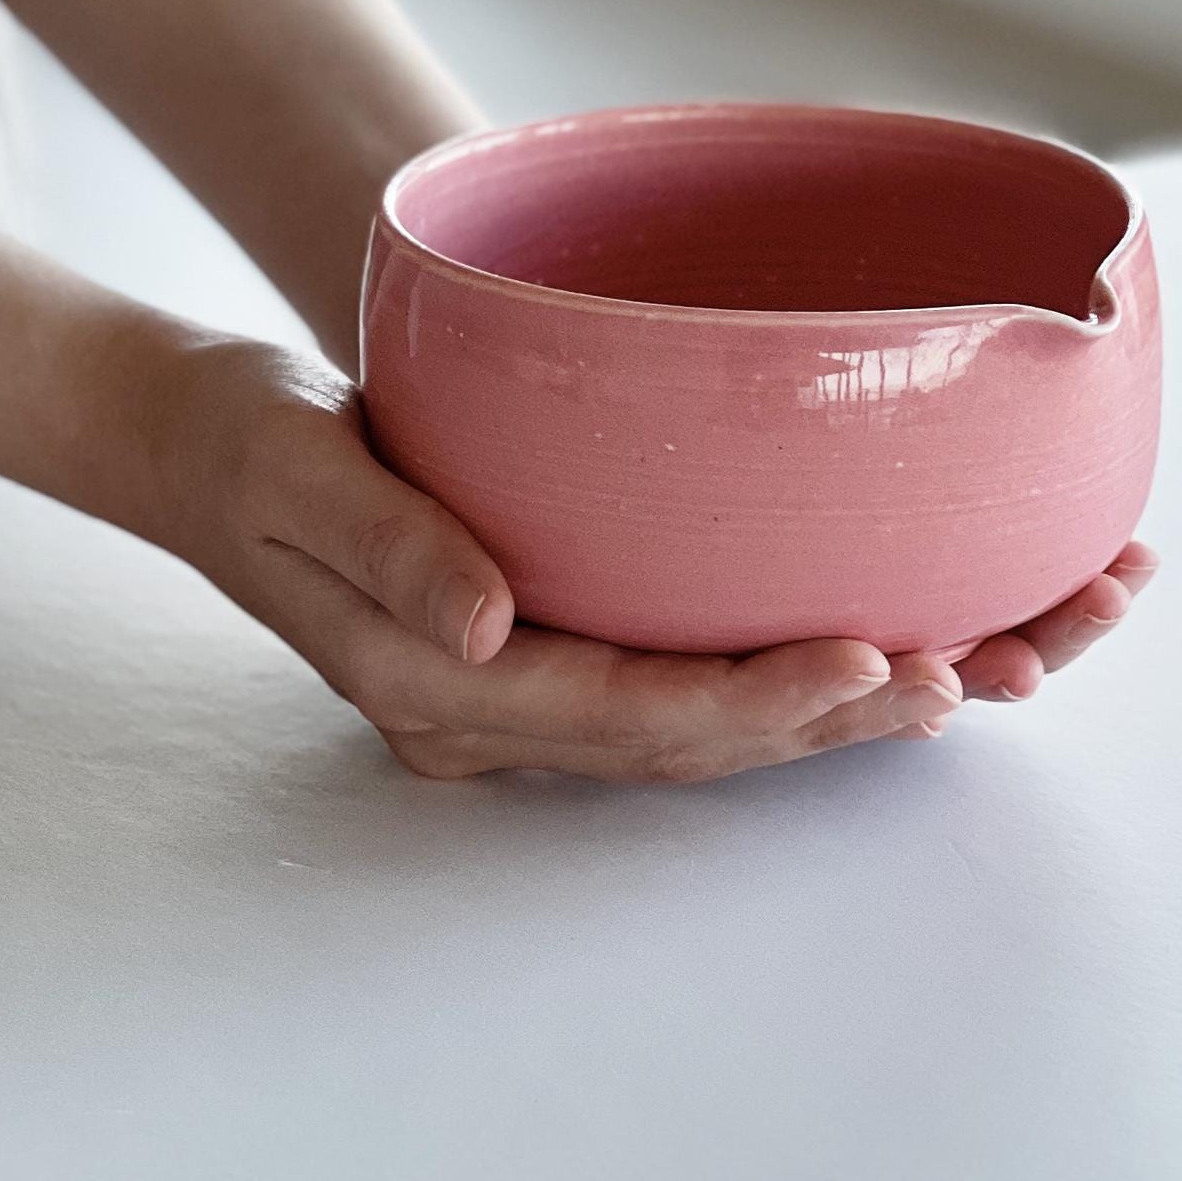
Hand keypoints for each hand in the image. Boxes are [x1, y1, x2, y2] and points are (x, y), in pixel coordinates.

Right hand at [126, 333, 1154, 783]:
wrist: (203, 444)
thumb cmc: (245, 440)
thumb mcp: (294, 467)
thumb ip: (386, 544)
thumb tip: (485, 626)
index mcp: (438, 686)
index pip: (626, 712)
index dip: (756, 698)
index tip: (872, 656)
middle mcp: (494, 711)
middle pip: (693, 740)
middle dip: (838, 714)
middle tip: (975, 670)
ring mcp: (523, 690)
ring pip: (705, 721)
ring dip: (837, 704)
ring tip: (978, 668)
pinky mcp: (547, 641)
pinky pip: (684, 674)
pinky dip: (785, 665)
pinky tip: (878, 638)